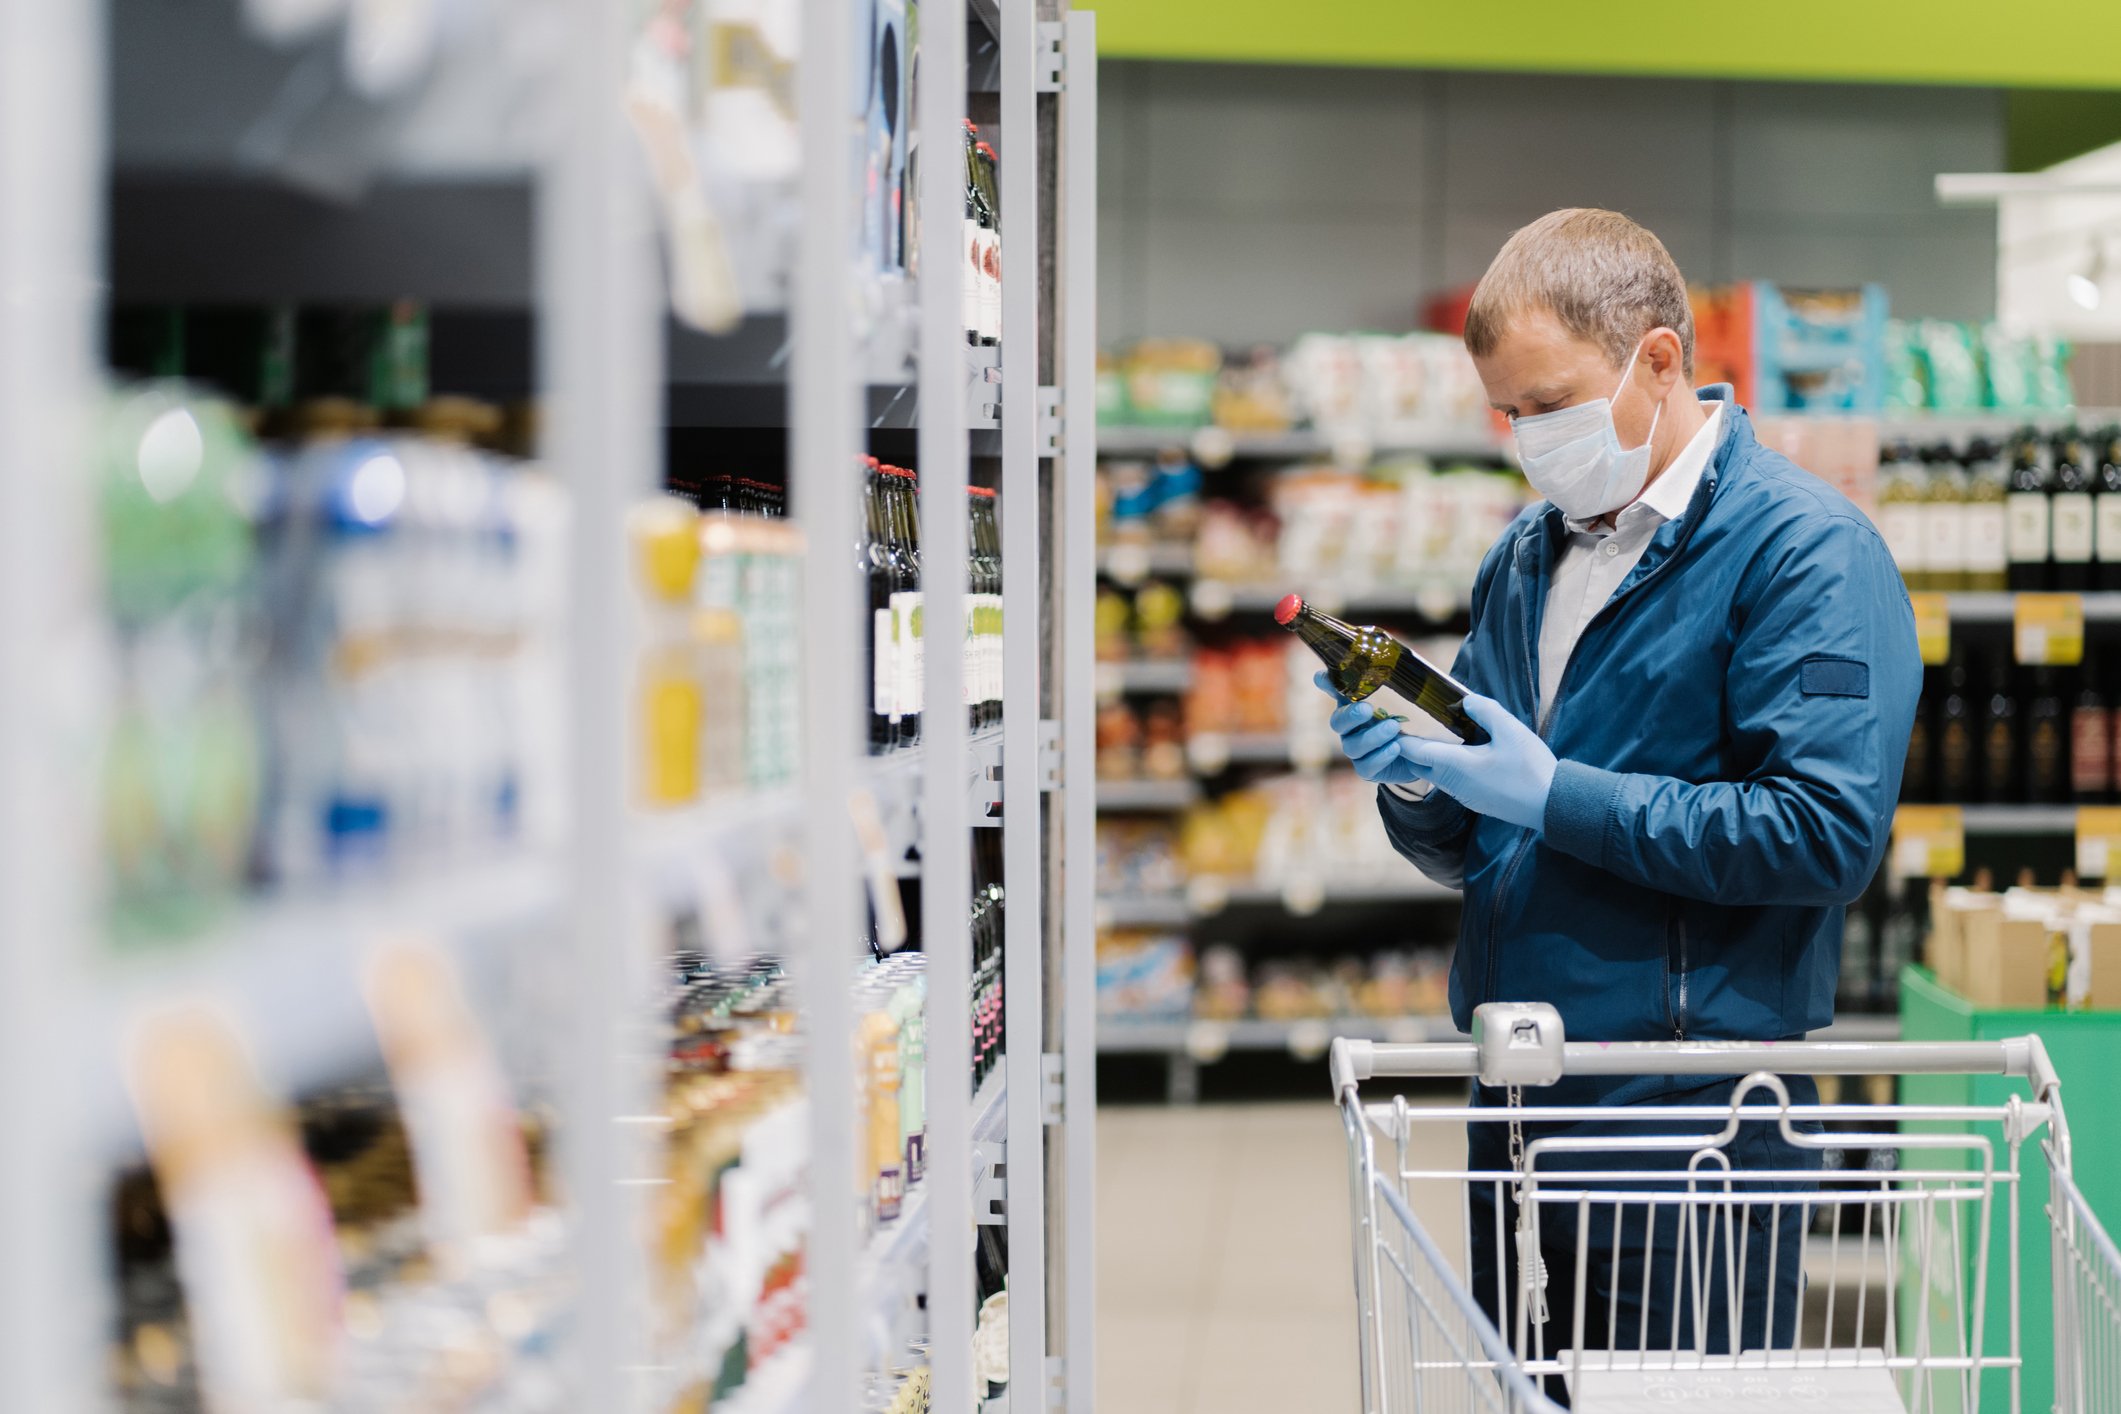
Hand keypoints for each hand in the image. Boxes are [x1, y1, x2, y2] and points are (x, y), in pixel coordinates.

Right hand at [1316, 671, 1427, 785]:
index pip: (1335, 691)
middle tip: (1367, 709)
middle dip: (1350, 715)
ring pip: (1353, 745)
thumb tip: (1402, 660)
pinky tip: (1395, 747)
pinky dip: (1381, 756)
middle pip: (1338, 722)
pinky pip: (1366, 766)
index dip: (1326, 684)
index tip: (1322, 677)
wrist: (1420, 756)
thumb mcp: (1407, 703)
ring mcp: (1355, 749)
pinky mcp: (1366, 769)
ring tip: (1393, 728)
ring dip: (1372, 736)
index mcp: (1355, 706)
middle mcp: (1350, 728)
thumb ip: (1398, 687)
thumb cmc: (1410, 722)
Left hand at [1395, 693, 1555, 832]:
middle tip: (1414, 722)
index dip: (1400, 737)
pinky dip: (1445, 765)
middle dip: (1411, 746)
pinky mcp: (1473, 800)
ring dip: (1430, 756)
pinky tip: (1460, 751)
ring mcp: (1462, 795)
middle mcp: (1452, 783)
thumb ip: (1485, 711)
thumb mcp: (1511, 730)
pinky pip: (1449, 781)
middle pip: (1419, 764)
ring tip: (1435, 732)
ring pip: (1433, 774)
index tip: (1395, 720)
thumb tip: (1464, 700)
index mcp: (1455, 765)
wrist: (1552, 805)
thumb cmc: (1531, 769)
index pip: (1413, 752)